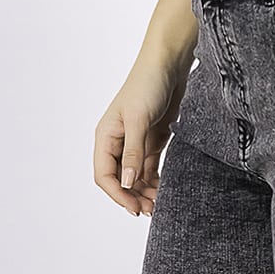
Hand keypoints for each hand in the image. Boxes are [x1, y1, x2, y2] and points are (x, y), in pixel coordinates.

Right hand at [93, 62, 189, 216]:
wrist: (170, 63)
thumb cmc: (148, 84)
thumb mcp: (139, 119)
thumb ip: (133, 152)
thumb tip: (126, 183)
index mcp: (106, 136)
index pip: (104, 175)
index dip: (117, 194)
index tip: (134, 207)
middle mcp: (118, 141)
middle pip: (120, 179)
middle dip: (132, 196)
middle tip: (151, 210)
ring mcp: (136, 141)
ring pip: (135, 176)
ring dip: (145, 191)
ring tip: (159, 204)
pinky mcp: (152, 139)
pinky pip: (149, 167)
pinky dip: (155, 180)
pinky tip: (164, 189)